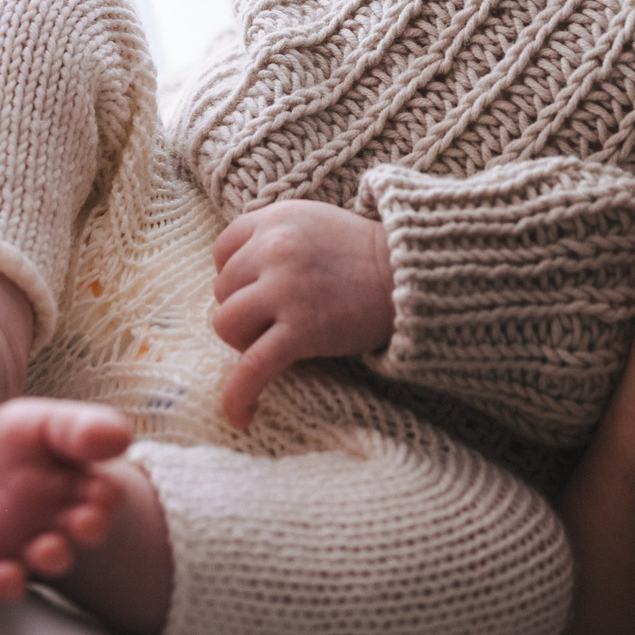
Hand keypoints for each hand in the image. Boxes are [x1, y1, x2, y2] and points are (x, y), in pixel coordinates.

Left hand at [210, 200, 395, 427]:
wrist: (412, 274)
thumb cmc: (363, 254)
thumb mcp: (312, 222)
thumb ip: (273, 237)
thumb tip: (236, 277)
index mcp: (275, 219)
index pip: (222, 251)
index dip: (236, 276)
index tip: (258, 290)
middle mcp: (274, 248)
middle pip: (223, 290)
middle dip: (244, 310)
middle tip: (277, 319)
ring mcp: (286, 288)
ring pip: (226, 324)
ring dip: (244, 341)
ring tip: (273, 346)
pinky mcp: (302, 329)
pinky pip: (253, 367)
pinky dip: (239, 395)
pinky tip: (241, 416)